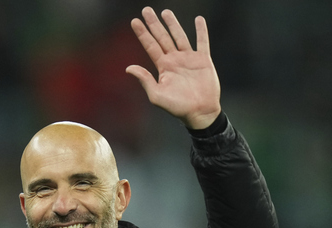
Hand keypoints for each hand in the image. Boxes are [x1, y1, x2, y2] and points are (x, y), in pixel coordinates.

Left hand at [126, 7, 220, 129]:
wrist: (200, 112)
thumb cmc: (177, 108)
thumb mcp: (156, 95)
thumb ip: (144, 80)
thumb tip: (128, 68)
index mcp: (163, 67)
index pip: (150, 46)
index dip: (143, 34)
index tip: (135, 21)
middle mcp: (174, 60)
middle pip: (162, 38)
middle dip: (154, 24)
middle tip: (146, 10)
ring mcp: (189, 58)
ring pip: (179, 36)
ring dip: (173, 24)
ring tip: (165, 12)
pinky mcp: (203, 60)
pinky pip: (202, 42)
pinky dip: (201, 31)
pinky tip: (198, 19)